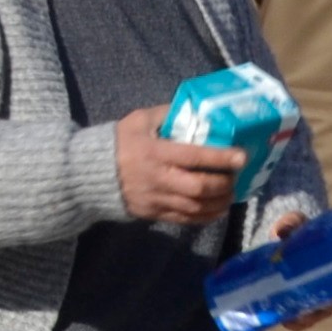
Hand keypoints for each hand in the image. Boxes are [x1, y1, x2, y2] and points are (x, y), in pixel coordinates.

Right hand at [113, 104, 244, 226]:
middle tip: (236, 178)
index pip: (194, 157)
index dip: (220, 158)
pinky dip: (205, 217)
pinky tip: (216, 210)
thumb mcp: (139, 121)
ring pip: (195, 207)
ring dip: (218, 203)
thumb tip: (195, 110)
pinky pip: (184, 219)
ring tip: (230, 195)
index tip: (241, 157)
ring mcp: (156, 199)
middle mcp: (158, 178)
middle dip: (223, 184)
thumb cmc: (119, 143)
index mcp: (156, 152)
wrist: (90, 174)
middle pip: (199, 187)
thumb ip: (166, 114)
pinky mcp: (154, 213)